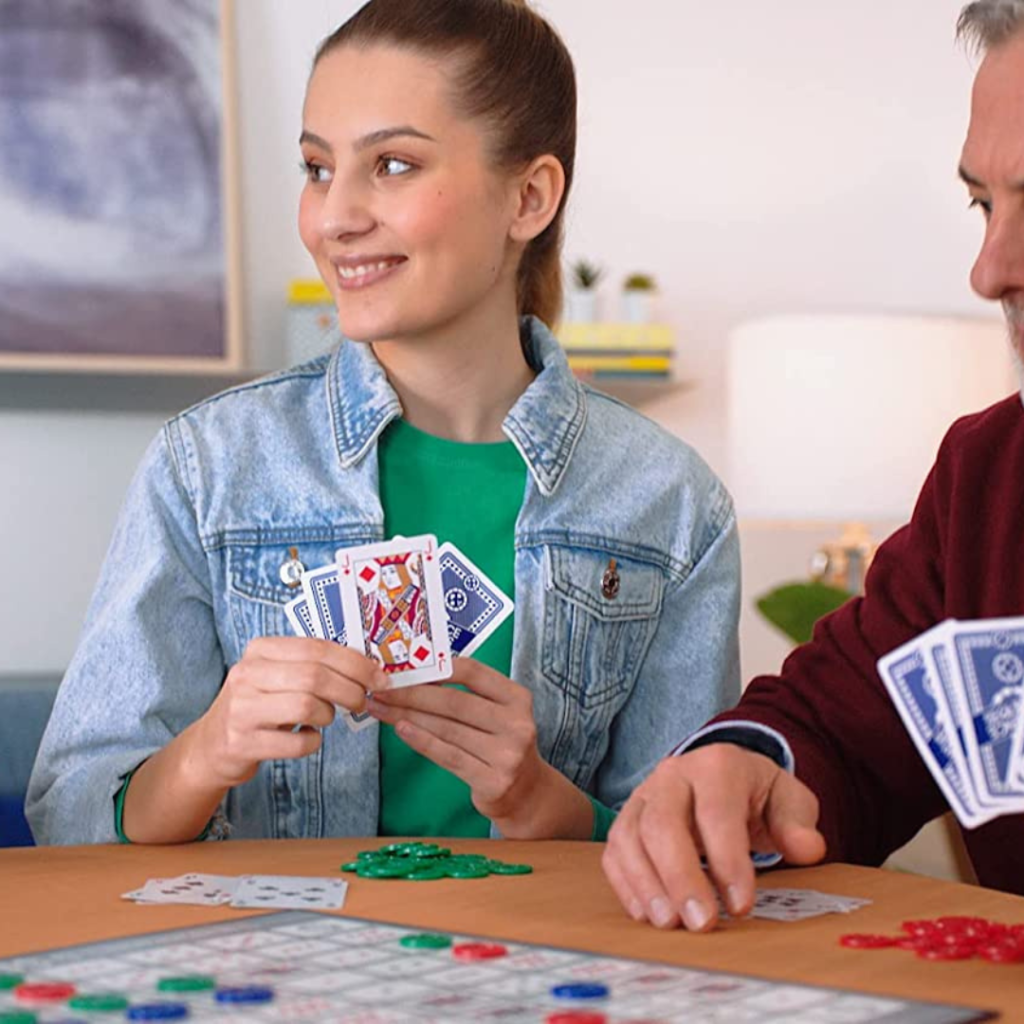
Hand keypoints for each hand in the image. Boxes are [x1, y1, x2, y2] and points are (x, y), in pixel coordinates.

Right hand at [191, 637, 387, 789]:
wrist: (211, 746)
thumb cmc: (258, 705)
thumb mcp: (277, 675)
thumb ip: (312, 665)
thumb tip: (368, 665)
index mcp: (260, 650)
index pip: (317, 648)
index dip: (355, 662)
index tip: (379, 677)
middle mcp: (247, 675)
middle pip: (315, 676)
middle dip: (350, 690)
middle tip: (361, 701)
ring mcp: (242, 709)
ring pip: (306, 706)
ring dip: (328, 715)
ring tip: (325, 718)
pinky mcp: (242, 743)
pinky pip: (295, 743)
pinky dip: (312, 743)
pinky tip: (308, 738)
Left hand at [367, 658, 588, 835]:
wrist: (528, 794)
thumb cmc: (502, 745)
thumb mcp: (499, 714)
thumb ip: (470, 696)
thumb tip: (417, 676)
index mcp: (517, 698)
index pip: (472, 672)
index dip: (436, 668)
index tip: (405, 668)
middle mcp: (516, 724)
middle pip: (454, 702)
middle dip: (411, 694)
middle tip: (381, 689)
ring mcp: (507, 754)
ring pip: (446, 729)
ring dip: (407, 716)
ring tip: (381, 708)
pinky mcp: (493, 781)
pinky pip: (448, 755)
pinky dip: (421, 741)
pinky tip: (401, 729)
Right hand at [602, 744, 825, 931]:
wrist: (721, 775)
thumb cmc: (756, 794)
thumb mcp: (787, 799)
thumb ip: (797, 823)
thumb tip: (808, 848)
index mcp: (717, 765)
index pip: (716, 812)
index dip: (727, 860)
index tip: (742, 906)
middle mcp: (672, 775)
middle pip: (662, 823)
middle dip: (680, 877)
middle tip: (701, 923)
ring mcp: (644, 796)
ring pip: (630, 836)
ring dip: (647, 884)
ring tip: (670, 924)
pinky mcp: (627, 819)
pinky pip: (615, 851)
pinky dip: (626, 884)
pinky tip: (647, 914)